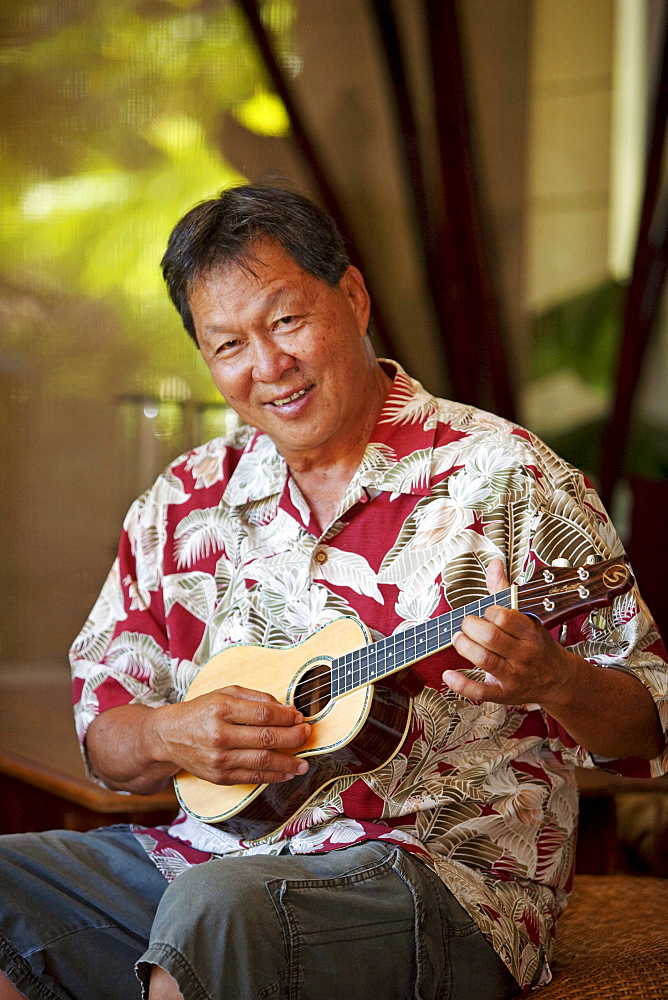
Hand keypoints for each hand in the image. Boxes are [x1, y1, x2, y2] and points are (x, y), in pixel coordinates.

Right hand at [155, 684, 310, 785]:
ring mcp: (219, 759)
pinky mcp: (219, 777)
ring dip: (289, 762)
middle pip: (267, 738)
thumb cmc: (200, 711)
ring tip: (304, 762)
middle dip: (293, 737)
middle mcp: (219, 735)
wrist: (168, 736)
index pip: (264, 714)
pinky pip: (253, 777)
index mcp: (221, 709)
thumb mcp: (225, 693)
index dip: (287, 717)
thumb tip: (287, 710)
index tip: (300, 717)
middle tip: (307, 734)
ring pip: (263, 761)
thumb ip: (256, 698)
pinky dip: (274, 776)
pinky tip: (287, 772)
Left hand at [443, 559, 574, 707]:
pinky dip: (460, 684)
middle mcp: (523, 655)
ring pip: (483, 660)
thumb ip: (506, 592)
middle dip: (470, 626)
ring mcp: (513, 676)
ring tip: (459, 639)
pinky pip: (480, 692)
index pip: (505, 617)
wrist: (558, 680)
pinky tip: (448, 674)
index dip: (489, 611)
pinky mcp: (503, 694)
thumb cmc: (538, 645)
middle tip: (466, 624)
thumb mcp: (528, 617)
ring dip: (463, 646)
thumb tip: (494, 565)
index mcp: (530, 633)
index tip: (485, 612)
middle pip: (490, 637)